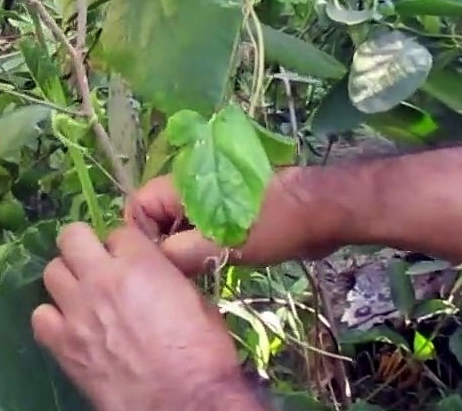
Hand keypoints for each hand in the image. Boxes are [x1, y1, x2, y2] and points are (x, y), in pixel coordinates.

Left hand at [31, 223, 256, 410]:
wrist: (182, 402)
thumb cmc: (201, 353)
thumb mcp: (195, 300)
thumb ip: (165, 276)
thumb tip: (154, 273)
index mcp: (140, 263)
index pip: (118, 231)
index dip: (125, 246)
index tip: (130, 260)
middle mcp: (101, 279)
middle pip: (72, 237)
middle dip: (84, 247)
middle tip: (96, 266)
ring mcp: (76, 310)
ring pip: (52, 271)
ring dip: (68, 280)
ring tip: (82, 297)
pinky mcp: (61, 343)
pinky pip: (40, 316)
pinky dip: (52, 318)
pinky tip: (69, 327)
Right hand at [125, 168, 341, 275]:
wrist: (323, 213)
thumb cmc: (273, 223)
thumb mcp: (223, 243)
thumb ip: (181, 253)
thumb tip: (153, 265)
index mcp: (183, 185)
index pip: (138, 206)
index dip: (142, 236)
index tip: (156, 265)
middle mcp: (191, 188)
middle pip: (157, 218)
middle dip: (163, 246)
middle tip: (177, 275)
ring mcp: (210, 200)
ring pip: (179, 227)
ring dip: (184, 250)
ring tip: (195, 273)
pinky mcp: (228, 212)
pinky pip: (200, 230)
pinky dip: (201, 247)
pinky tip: (213, 265)